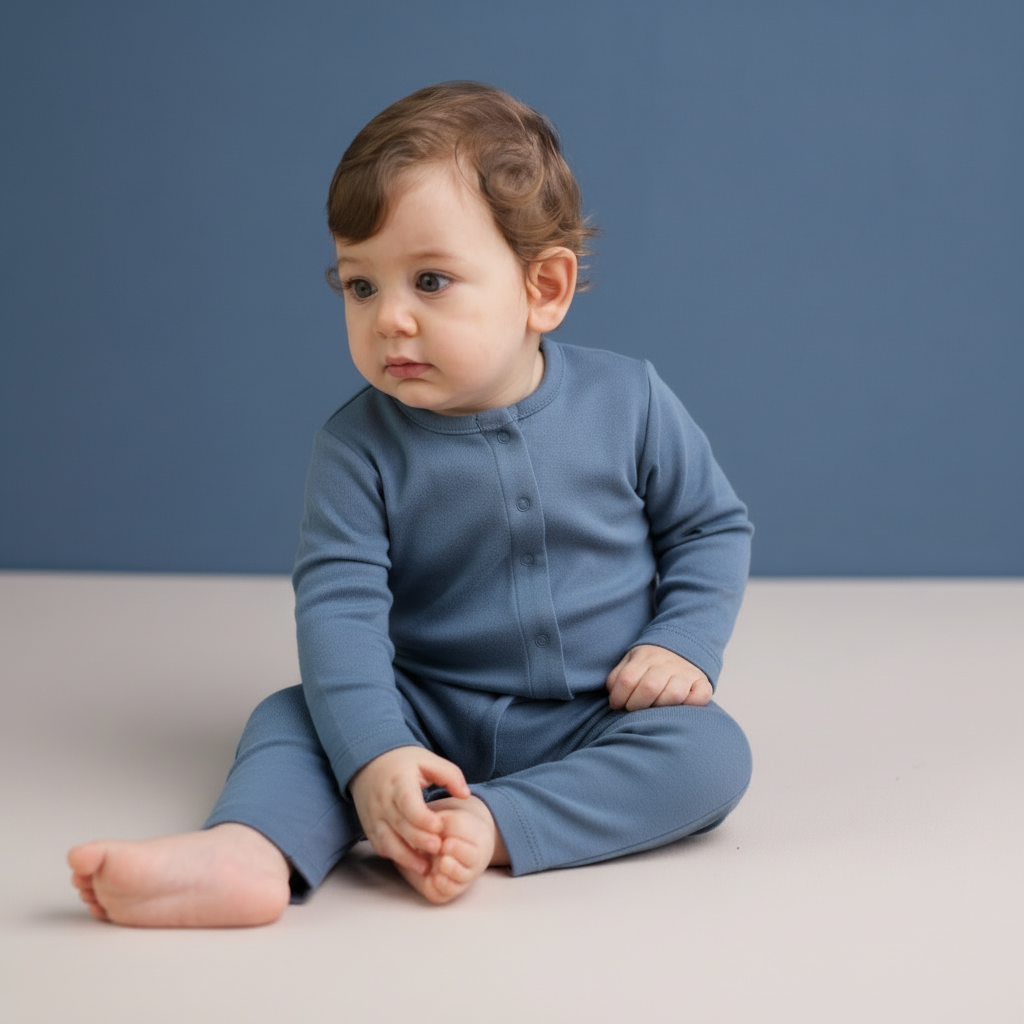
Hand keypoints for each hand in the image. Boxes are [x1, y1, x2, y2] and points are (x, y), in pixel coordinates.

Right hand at [349, 746, 470, 876]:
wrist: (369, 764)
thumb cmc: (405, 763)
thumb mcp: (428, 760)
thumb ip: (450, 775)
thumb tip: (465, 794)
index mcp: (399, 781)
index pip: (408, 802)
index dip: (423, 818)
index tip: (439, 827)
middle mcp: (383, 800)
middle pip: (400, 824)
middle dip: (419, 840)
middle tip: (439, 849)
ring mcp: (374, 815)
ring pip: (387, 841)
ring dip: (406, 857)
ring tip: (426, 867)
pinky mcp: (370, 827)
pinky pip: (380, 846)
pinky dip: (395, 856)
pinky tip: (412, 863)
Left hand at [606, 644, 712, 710]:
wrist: (682, 648)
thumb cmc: (650, 665)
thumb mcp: (631, 662)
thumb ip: (618, 677)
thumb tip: (614, 698)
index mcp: (646, 656)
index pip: (628, 679)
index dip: (619, 697)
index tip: (617, 705)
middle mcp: (668, 663)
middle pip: (650, 687)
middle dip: (637, 704)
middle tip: (633, 709)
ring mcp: (687, 673)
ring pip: (673, 694)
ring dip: (660, 706)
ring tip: (654, 708)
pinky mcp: (703, 683)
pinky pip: (699, 697)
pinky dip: (689, 704)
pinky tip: (679, 707)